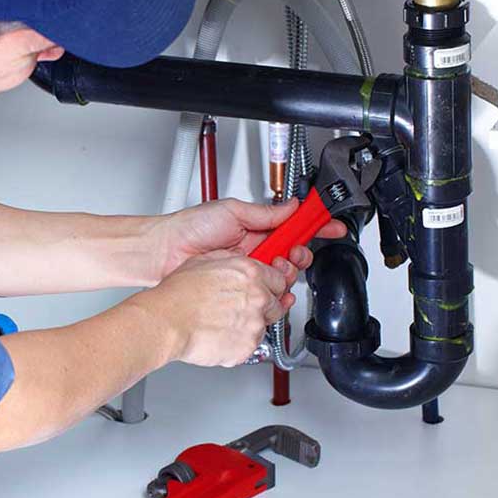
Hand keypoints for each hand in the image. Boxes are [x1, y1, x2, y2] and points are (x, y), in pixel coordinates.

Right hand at [134, 249, 294, 367]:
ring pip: (264, 325)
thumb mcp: (203, 261)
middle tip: (240, 307)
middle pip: (278, 303)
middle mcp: (258, 297)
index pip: (281, 278)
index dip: (271, 284)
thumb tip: (238, 260)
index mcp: (250, 273)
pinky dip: (238, 342)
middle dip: (263, 305)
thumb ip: (230, 260)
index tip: (266, 288)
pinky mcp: (248, 347)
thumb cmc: (177, 294)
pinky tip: (220, 333)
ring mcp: (255, 324)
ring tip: (223, 321)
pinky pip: (250, 345)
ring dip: (250, 324)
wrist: (166, 322)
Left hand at [155, 197, 346, 278]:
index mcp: (256, 226)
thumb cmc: (190, 227)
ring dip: (286, 271)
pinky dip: (276, 290)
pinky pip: (267, 291)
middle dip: (301, 253)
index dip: (315, 225)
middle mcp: (256, 248)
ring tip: (273, 265)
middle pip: (295, 253)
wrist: (165, 252)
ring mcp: (249, 268)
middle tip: (292, 252)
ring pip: (284, 274)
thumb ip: (265, 212)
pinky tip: (272, 286)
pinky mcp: (242, 286)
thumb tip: (292, 205)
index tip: (331, 225)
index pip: (293, 225)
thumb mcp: (232, 211)